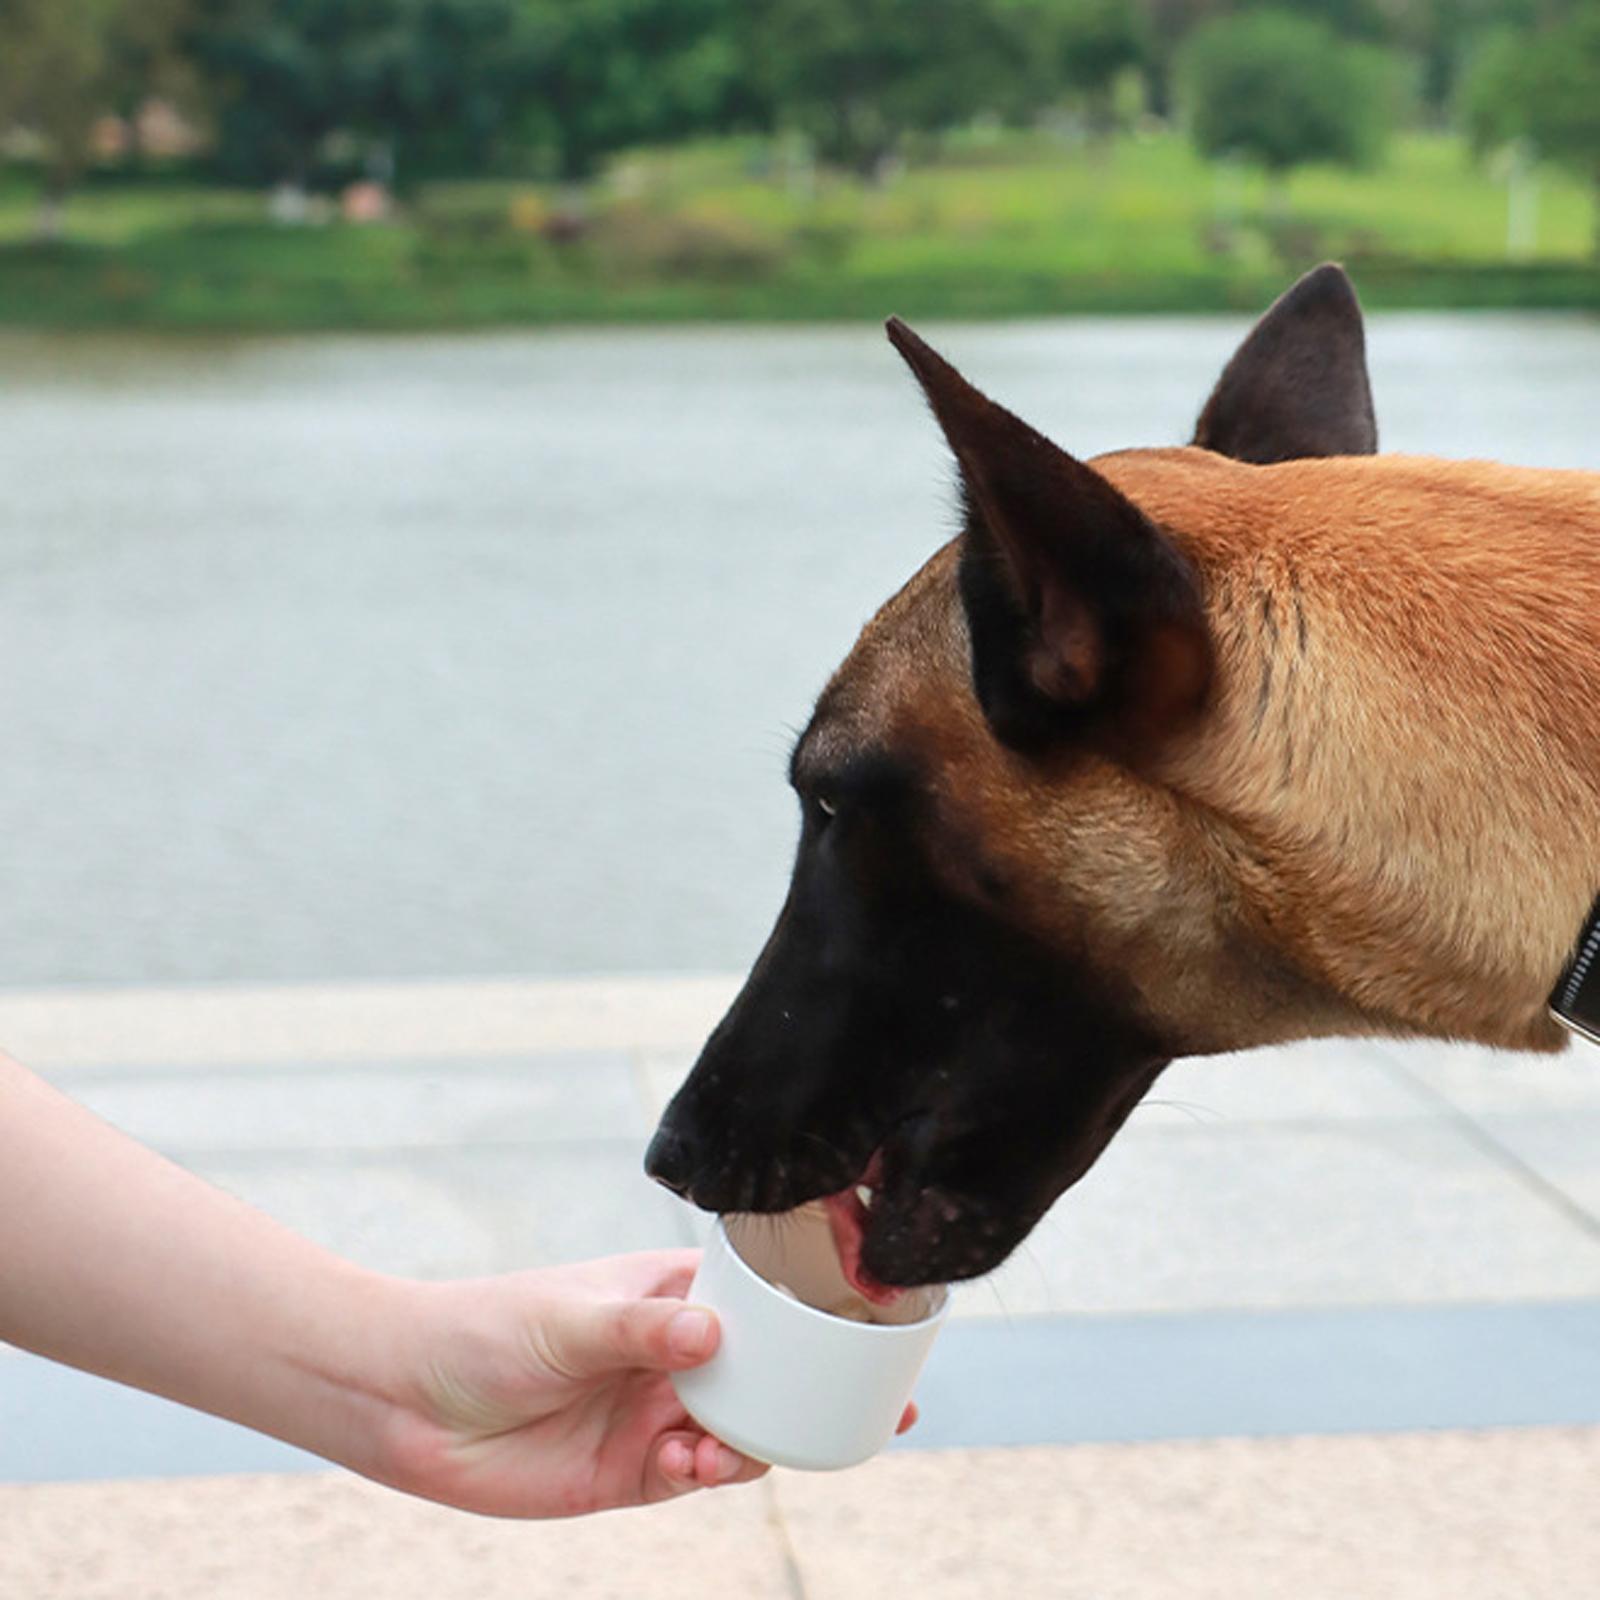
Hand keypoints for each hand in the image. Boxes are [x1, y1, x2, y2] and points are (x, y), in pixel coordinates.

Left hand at [373, 1249, 918, 1518]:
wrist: (408, 1402)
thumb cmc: (485, 1330)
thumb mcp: (566, 1317)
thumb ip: (639, 1328)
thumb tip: (712, 1336)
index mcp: (667, 1295)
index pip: (757, 1298)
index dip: (814, 1311)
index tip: (872, 1318)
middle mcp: (673, 1353)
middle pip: (768, 1372)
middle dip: (819, 1389)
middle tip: (881, 1410)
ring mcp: (656, 1412)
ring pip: (742, 1428)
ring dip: (763, 1440)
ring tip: (756, 1447)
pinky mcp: (633, 1471)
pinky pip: (698, 1473)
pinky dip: (713, 1472)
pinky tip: (698, 1464)